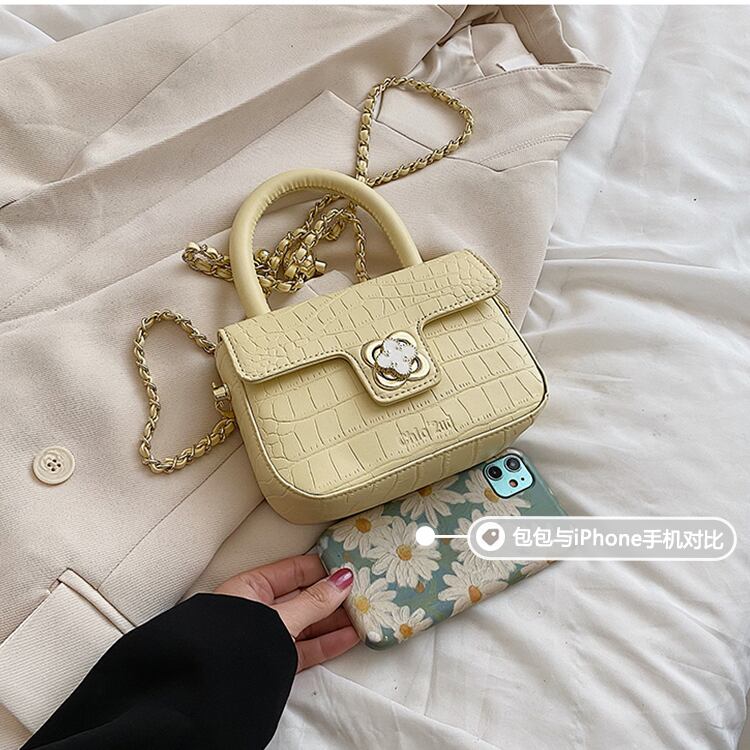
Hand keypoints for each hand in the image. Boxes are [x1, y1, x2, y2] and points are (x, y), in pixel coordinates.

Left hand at [215, 555, 358, 670]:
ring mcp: (267, 637)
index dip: (321, 568)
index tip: (348, 565)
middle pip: (303, 597)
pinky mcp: (277, 662)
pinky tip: (350, 635)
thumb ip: (314, 601)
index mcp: (249, 588)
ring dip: (336, 619)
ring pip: (308, 623)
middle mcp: (257, 610)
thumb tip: (341, 581)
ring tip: (363, 613)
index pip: (292, 570)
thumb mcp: (281, 618)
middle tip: (362, 590)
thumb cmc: (234, 647)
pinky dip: (329, 641)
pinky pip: (307, 646)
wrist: (213, 695)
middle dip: (333, 595)